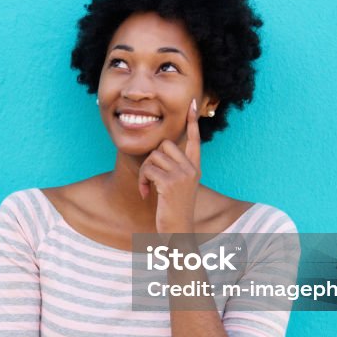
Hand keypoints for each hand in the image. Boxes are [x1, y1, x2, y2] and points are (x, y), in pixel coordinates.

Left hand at [138, 98, 201, 232]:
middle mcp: (192, 169)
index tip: (192, 102)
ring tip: (147, 187)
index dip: (192, 121)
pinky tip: (145, 194)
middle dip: (150, 159)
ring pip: (153, 156)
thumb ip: (173, 169)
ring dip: (144, 172)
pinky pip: (148, 169)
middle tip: (149, 178)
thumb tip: (160, 150)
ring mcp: (183, 175)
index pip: (194, 139)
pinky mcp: (171, 183)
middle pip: (164, 144)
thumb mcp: (177, 187)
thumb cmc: (173, 211)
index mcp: (195, 168)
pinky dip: (141, 181)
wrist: (177, 234)